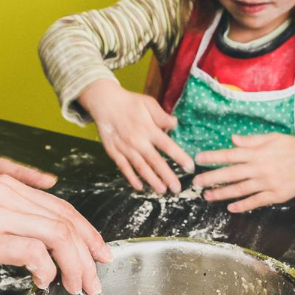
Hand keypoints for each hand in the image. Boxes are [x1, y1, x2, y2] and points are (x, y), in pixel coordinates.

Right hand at [0, 177, 110, 294]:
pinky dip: (48, 269)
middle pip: (66, 220)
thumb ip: (2, 221)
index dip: (86, 233)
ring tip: (77, 287)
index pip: (60, 207)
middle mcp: (3, 194)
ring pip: (57, 234)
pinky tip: (45, 282)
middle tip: (96, 279)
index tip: (97, 254)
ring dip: (75, 266)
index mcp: (2, 187)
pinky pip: (33, 251)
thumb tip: (32, 248)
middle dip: (89, 253)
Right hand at [78, 78, 193, 193]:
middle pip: (155, 161)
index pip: (167, 145)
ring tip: (162, 191)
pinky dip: (131, 177)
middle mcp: (138, 141)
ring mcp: (125, 148)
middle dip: (167, 176)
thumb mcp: (148, 103)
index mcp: (149, 129)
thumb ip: (161, 115)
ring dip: (151, 180)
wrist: (105, 103)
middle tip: (177, 189)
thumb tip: (175, 123)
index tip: (190, 167)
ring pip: (140, 167)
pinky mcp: (114, 151)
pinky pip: (123, 167)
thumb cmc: (130, 103)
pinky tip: (139, 187)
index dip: (179, 156)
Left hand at [192, 134, 294, 211]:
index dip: (212, 157)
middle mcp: (259, 168)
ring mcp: (267, 183)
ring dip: (222, 194)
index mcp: (257, 153)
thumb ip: (251, 140)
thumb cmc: (292, 146)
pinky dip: (242, 205)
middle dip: (211, 178)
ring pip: (240, 190)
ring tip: (207, 196)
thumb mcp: (272, 138)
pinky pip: (255, 202)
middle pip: (230, 174)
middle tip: (196, 182)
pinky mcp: (275, 195)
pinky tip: (230, 208)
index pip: (230, 155)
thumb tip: (232, 140)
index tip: (198, 159)